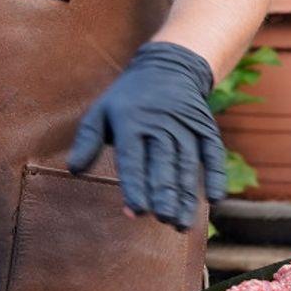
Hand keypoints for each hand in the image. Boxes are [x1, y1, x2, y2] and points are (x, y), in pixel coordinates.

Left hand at [66, 40, 227, 230]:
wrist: (167, 67)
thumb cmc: (127, 98)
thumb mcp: (101, 111)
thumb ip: (87, 140)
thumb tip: (74, 171)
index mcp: (131, 120)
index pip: (133, 158)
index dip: (135, 185)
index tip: (136, 210)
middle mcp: (160, 123)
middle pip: (163, 164)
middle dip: (164, 194)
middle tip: (164, 220)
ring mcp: (186, 125)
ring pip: (187, 164)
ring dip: (186, 195)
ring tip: (181, 223)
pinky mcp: (205, 127)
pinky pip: (213, 153)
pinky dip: (216, 175)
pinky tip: (215, 199)